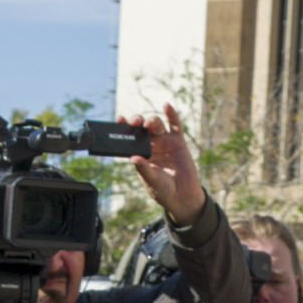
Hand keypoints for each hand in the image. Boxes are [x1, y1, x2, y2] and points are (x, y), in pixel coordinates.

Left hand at [128, 104, 204, 219]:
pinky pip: (175, 125)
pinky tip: (167, 106)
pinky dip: (171, 114)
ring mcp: (164, 142)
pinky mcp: (178, 141)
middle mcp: (151, 145)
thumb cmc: (163, 190)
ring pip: (156, 125)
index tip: (119, 119)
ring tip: (149, 123)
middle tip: (136, 122)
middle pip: (142, 128)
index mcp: (140, 153)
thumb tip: (133, 158)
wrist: (183, 196)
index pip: (129, 137)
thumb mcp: (151, 180)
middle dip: (137, 121)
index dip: (124, 127)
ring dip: (152, 121)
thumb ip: (143, 169)